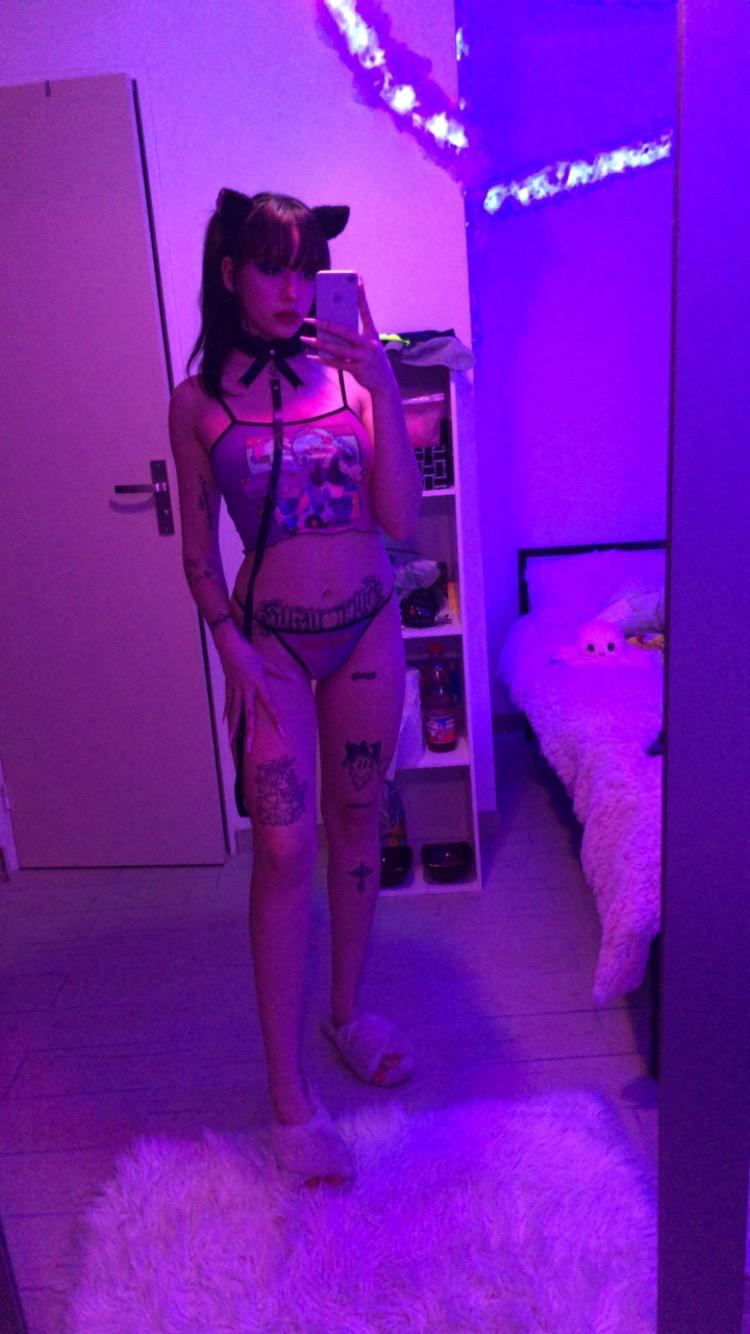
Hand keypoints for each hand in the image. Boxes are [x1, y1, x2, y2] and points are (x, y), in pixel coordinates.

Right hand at [220, 637, 295, 754]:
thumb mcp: (266, 663)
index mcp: (258, 685)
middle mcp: (246, 691)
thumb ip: (280, 672)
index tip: (282, 732)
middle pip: (249, 716)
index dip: (276, 719)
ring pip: (234, 714)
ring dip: (233, 730)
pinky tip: (226, 726)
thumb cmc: (249, 653)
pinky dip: (227, 716)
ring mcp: (235, 691)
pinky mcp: (228, 688)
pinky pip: (228, 705)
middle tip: (248, 750)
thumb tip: (294, 678)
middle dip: (249, 733)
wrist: (229, 646)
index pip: (270, 706)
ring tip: (230, 744)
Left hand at [301, 278, 395, 394]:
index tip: (356, 279)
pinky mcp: (358, 370)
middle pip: (344, 331)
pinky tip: (312, 356)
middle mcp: (368, 344)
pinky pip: (337, 363)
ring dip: (319, 344)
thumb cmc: (372, 360)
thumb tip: (331, 329)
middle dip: (324, 324)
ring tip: (305, 339)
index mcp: (372, 333)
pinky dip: (324, 360)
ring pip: (337, 348)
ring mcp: (364, 357)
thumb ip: (353, 336)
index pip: (365, 311)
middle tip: (308, 319)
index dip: (361, 295)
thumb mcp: (368, 346)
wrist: (385, 384)